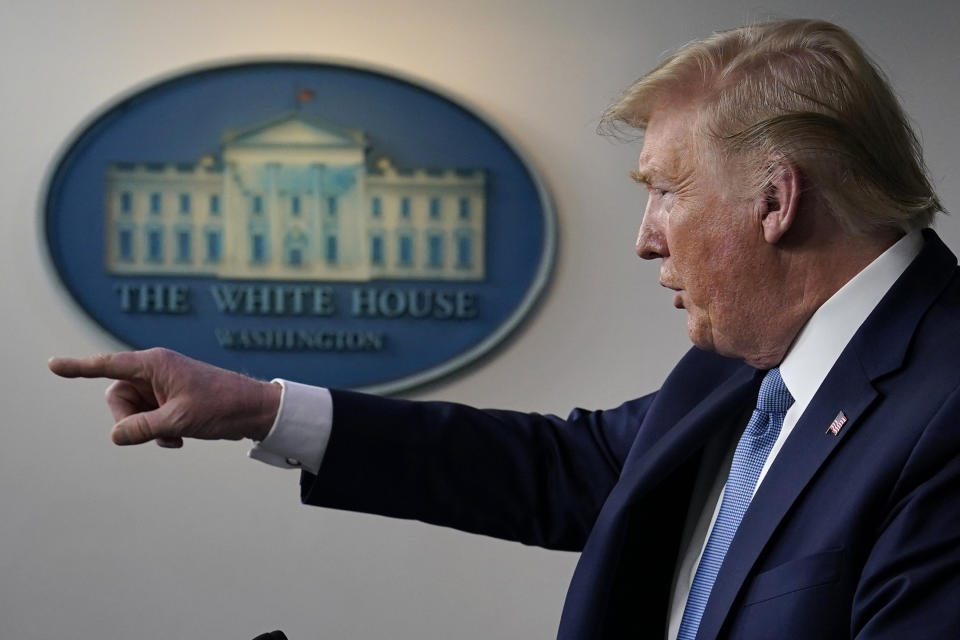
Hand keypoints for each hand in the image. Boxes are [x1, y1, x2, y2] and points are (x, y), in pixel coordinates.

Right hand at [48, 348, 281, 446]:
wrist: (253, 410)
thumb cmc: (221, 407)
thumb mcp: (179, 421)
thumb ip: (143, 428)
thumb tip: (116, 435)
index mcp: (155, 365)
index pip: (108, 366)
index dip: (78, 367)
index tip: (53, 365)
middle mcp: (155, 371)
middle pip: (117, 397)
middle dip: (128, 419)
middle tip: (152, 433)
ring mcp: (162, 387)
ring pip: (132, 411)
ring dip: (146, 429)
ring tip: (173, 437)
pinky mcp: (170, 400)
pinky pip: (147, 419)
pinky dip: (157, 432)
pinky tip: (178, 441)